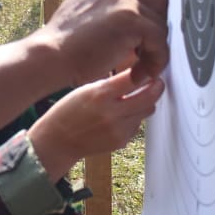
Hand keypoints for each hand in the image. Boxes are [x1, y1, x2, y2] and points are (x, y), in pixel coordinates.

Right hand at [28, 69, 164, 180]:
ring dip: (143, 105)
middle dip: (156, 90)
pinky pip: (136, 126)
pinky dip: (132, 119)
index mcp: (100, 94)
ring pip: (146, 112)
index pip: (134, 80)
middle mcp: (112, 112)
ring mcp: (118, 129)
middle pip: (149, 98)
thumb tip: (137, 78)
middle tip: (156, 84)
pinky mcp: (121, 141)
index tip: (152, 73)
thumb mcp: (84, 90)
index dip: (147, 75)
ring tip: (131, 101)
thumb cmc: (67, 111)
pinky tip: (117, 118)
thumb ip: (110, 85)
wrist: (58, 141)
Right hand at [36, 0, 180, 88]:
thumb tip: (145, 8)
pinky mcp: (130, 19)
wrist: (50, 57)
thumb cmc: (66, 45)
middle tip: (142, 52)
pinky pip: (160, 41)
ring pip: (162, 22)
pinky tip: (138, 72)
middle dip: (156, 26)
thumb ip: (111, 1)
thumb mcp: (85, 10)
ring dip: (154, 49)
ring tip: (137, 67)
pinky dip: (154, 61)